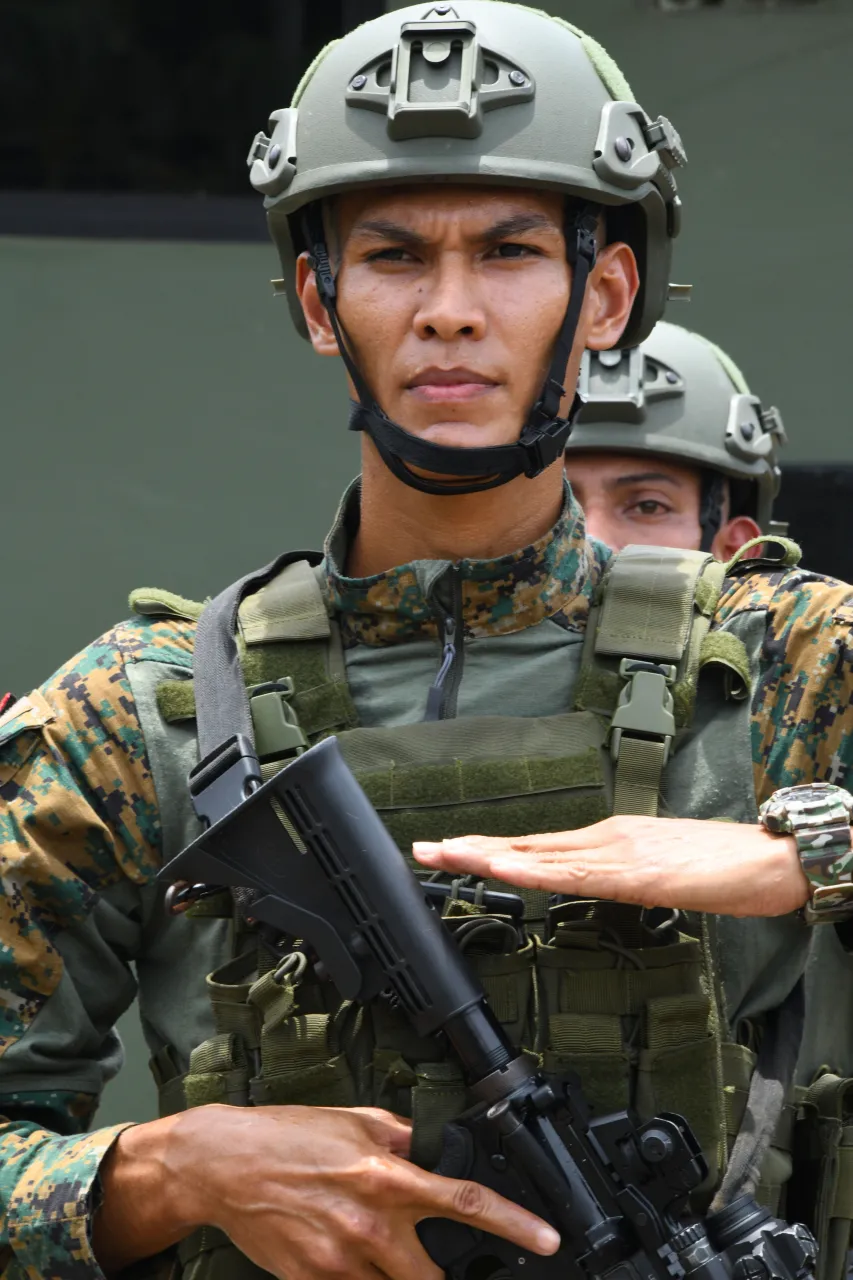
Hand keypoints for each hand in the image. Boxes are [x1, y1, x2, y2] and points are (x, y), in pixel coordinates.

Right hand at [95, 1104, 559, 1279]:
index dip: (514, 1225)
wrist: (223, 1164)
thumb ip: (401, 1139)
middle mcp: (368, 1222)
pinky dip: (358, 1279)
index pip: (464, 1201)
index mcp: (386, 1174)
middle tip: (444, 1268)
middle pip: (433, 1279)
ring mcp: (340, 1261)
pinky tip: (340, 1252)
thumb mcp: (354, 1119)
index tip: (547, 1241)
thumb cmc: (287, 1136)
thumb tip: (432, 1151)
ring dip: (397, 1278)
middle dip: (445, 1279)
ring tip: (373, 1248)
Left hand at [413, 816, 810, 917]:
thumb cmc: (720, 867)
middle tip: (422, 851)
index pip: (537, 846)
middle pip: (525, 845)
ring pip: (538, 855)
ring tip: (444, 855)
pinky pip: (570, 873)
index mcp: (607, 840)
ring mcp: (614, 850)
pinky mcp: (631, 870)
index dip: (491, 850)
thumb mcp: (657, 872)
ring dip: (486, 856)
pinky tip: (502, 869)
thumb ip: (619, 876)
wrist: (766, 859)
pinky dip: (530, 870)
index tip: (452, 851)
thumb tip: (592, 887)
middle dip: (471, 849)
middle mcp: (603, 838)